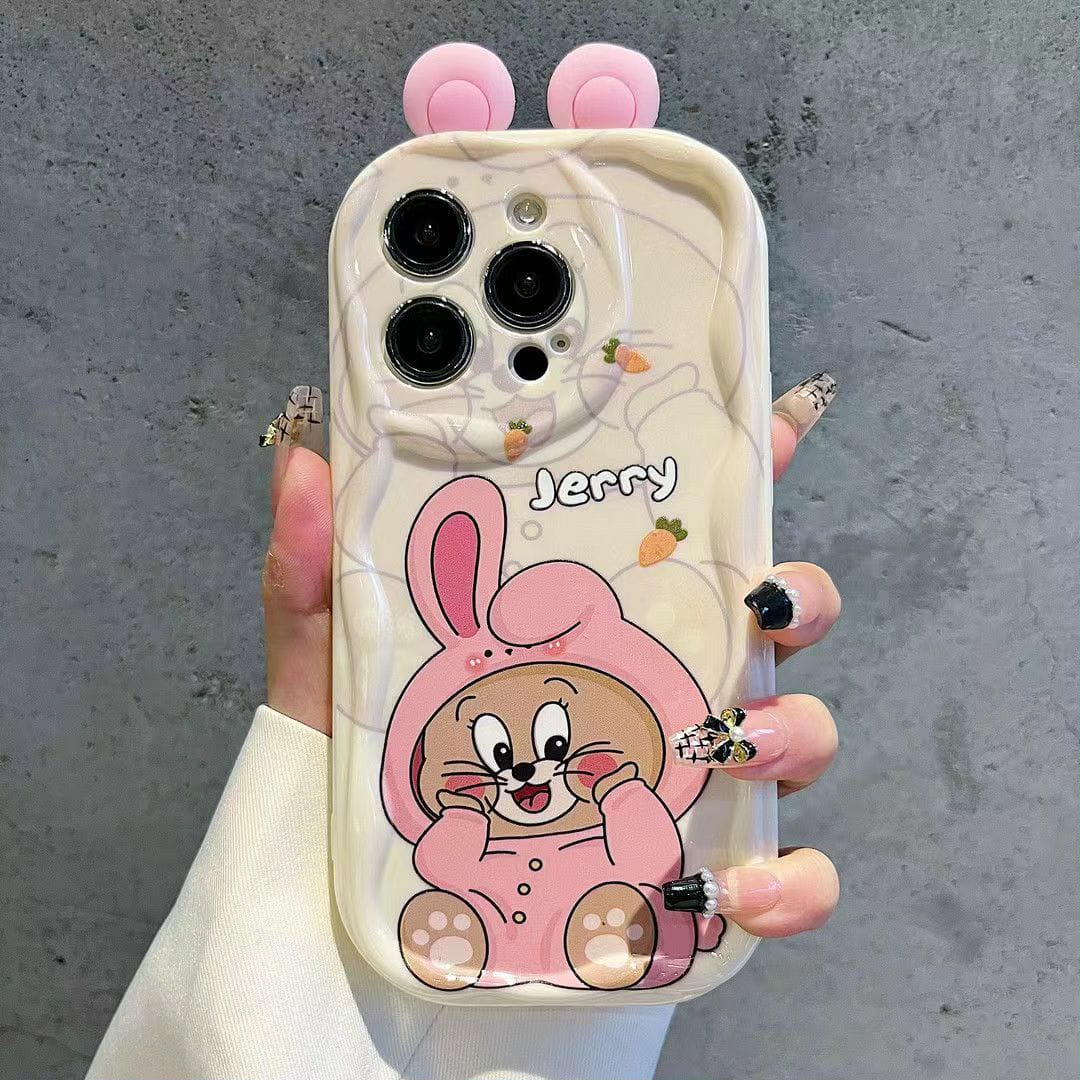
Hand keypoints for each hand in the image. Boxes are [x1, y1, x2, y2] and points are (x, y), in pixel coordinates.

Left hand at [260, 373, 840, 938]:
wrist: (366, 922)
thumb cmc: (366, 779)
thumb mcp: (334, 670)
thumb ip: (315, 575)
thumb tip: (303, 464)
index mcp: (592, 624)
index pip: (684, 535)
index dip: (745, 474)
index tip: (776, 426)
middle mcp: (657, 687)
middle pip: (773, 621)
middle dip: (797, 595)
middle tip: (760, 598)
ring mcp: (686, 779)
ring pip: (797, 732)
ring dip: (791, 729)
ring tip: (726, 744)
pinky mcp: (697, 872)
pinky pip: (788, 876)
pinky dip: (793, 883)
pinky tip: (742, 889)